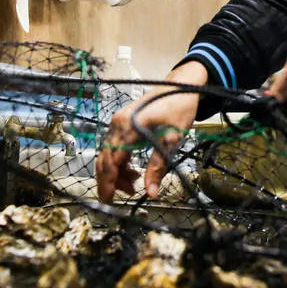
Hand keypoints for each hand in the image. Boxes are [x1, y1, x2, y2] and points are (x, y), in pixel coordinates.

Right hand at [96, 61, 206, 203]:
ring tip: (134, 186)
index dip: (109, 183)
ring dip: (117, 173)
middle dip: (109, 181)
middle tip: (115, 200)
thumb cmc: (179, 108)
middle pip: (105, 159)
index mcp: (127, 126)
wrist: (182, 86)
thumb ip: (159, 165)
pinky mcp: (123, 123)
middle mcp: (118, 123)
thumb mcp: (172, 138)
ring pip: (108, 155)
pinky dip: (121, 163)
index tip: (109, 201)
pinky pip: (115, 147)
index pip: (111, 161)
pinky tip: (134, 172)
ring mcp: (118, 122)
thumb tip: (151, 193)